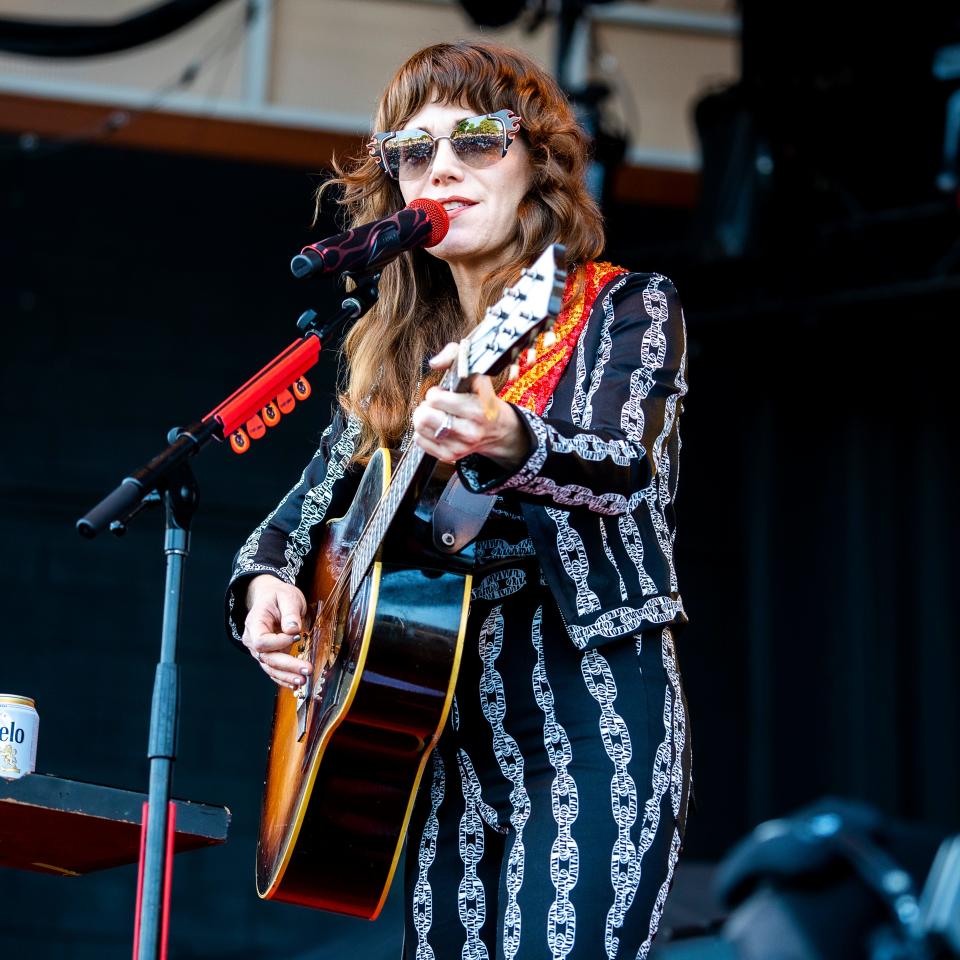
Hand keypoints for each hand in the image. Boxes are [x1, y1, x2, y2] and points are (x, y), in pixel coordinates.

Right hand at [242, 574, 310, 688]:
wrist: (271, 597)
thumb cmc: (278, 596)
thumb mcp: (287, 596)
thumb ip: (290, 612)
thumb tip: (293, 629)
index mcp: (255, 623)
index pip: (261, 641)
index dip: (278, 643)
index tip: (295, 637)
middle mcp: (253, 639)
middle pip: (266, 658)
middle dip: (287, 666)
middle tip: (306, 670)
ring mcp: (259, 649)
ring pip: (270, 667)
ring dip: (286, 676)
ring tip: (303, 680)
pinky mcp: (268, 655)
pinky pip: (273, 670)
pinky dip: (284, 678)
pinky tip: (295, 683)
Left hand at [412, 342, 530, 467]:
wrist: (498, 430)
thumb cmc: (481, 397)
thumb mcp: (476, 372)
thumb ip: (454, 355)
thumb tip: (434, 363)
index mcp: (479, 409)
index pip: (436, 399)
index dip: (436, 392)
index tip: (446, 393)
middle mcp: (471, 431)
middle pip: (424, 417)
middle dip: (427, 406)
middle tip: (437, 405)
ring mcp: (460, 447)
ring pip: (420, 429)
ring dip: (424, 417)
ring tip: (437, 414)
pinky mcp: (450, 457)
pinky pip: (420, 441)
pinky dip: (424, 432)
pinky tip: (437, 426)